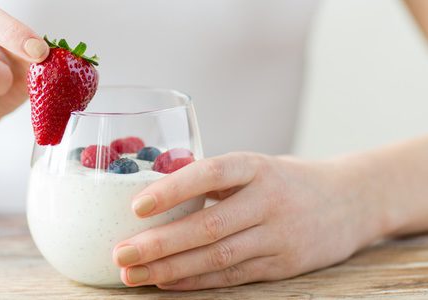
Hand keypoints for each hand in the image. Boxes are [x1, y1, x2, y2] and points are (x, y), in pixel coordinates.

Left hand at [112, 152, 388, 289]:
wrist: (351, 201)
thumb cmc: (283, 180)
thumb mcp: (254, 166)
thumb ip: (211, 180)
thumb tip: (149, 192)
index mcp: (256, 167)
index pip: (212, 174)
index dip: (173, 189)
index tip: (137, 206)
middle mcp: (270, 201)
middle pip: (208, 226)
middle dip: (159, 243)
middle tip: (120, 253)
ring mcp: (279, 236)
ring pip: (217, 257)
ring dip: (170, 269)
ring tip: (132, 274)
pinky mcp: (284, 265)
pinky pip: (232, 276)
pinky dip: (195, 281)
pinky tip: (165, 283)